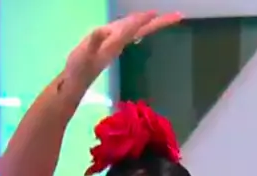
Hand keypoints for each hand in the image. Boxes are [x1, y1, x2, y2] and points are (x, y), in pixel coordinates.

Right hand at [64, 12, 183, 85]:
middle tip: (179, 16)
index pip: (132, 28)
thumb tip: (105, 29)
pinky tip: (141, 23)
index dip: (142, 19)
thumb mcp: (84, 52)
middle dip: (161, 23)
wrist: (77, 81)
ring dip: (152, 22)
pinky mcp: (113, 44)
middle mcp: (121, 42)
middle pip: (144, 30)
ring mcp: (118, 43)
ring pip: (139, 29)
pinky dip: (138, 24)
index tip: (156, 12)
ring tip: (164, 16)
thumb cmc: (79, 67)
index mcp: (115, 42)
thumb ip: (95, 40)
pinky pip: (130, 30)